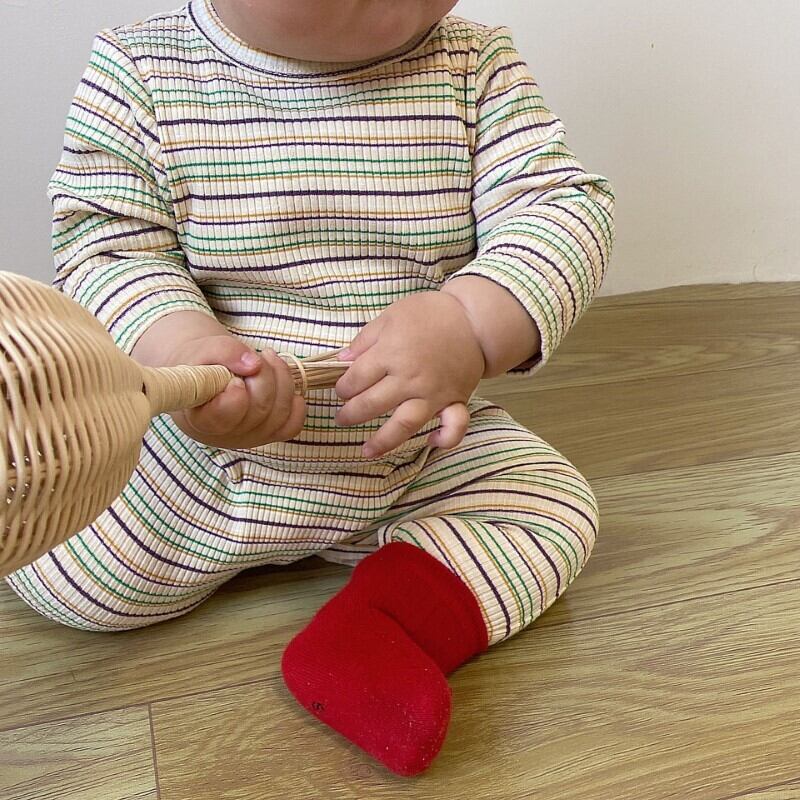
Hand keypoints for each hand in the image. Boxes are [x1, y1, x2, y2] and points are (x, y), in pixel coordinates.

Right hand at [167, 334, 305, 449]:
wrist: (205, 375)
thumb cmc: (201, 365)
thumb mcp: (203, 349)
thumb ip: (225, 352)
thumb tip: (255, 364)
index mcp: (199, 418)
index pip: (223, 416)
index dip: (236, 395)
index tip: (235, 378)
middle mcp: (225, 435)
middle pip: (259, 409)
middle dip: (264, 376)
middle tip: (254, 359)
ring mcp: (249, 438)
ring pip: (281, 413)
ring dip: (282, 379)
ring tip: (267, 360)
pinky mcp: (269, 435)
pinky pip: (293, 425)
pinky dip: (295, 402)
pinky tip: (282, 383)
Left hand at [334, 291, 485, 457]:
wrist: (474, 318)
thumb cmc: (430, 313)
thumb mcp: (390, 315)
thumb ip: (364, 340)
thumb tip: (341, 361)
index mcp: (391, 354)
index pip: (356, 379)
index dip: (343, 387)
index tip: (341, 389)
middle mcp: (409, 379)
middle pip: (371, 404)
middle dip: (351, 413)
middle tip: (342, 417)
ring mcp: (433, 394)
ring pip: (404, 425)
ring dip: (383, 441)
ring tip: (366, 451)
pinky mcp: (455, 401)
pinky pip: (453, 426)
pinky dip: (444, 439)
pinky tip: (430, 442)